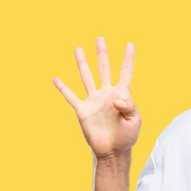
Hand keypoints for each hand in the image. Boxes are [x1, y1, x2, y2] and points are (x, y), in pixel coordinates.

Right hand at [53, 37, 141, 159]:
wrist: (112, 151)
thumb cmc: (127, 137)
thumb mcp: (134, 121)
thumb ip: (129, 106)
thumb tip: (115, 98)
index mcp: (122, 94)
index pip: (126, 72)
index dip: (128, 59)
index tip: (130, 44)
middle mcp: (107, 94)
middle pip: (104, 69)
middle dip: (102, 54)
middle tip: (100, 38)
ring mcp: (94, 101)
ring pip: (87, 77)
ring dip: (82, 63)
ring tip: (78, 49)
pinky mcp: (83, 110)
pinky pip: (71, 96)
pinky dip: (63, 88)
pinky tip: (56, 78)